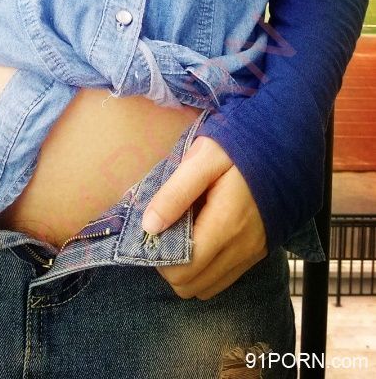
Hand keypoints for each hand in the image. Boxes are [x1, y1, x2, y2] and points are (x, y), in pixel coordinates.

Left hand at [141, 135, 268, 299]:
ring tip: (183, 232)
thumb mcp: (203, 158)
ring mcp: (252, 253)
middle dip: (169, 264)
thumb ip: (175, 193)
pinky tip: (203, 235)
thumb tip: (149, 227)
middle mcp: (241, 248)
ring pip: (206, 287)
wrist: (283, 145)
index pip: (181, 271)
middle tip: (165, 229)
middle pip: (190, 286)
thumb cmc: (238, 147)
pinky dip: (206, 267)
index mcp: (226, 225)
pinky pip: (223, 277)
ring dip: (188, 268)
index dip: (159, 256)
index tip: (154, 229)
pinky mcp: (257, 252)